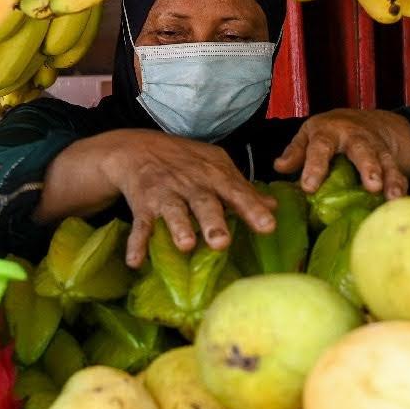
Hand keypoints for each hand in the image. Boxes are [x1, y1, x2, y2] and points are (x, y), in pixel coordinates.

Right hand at [98, 130, 276, 268]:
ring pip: (172, 212)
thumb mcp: (217, 167)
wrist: (138, 148)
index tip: (269, 226)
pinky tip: (136, 261)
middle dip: (212, 222)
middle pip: (203, 203)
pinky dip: (136, 243)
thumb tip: (273, 207)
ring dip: (178, 228)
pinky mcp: (142, 205)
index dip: (252, 209)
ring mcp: (165, 194)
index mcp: (213, 176)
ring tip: (186, 245)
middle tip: (222, 242)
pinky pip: (140, 226)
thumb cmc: (186, 161)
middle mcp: (191, 184)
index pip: (236, 192)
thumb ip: (242, 189)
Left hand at [273, 109, 409, 199]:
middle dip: (368, 167)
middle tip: (372, 186)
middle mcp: (355, 136)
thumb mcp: (309, 136)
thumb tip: (279, 167)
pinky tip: (400, 201)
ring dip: (391, 179)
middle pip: (362, 150)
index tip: (309, 187)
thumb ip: (296, 152)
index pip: (321, 147)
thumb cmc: (330, 133)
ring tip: (392, 197)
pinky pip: (398, 172)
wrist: (366, 120)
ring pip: (385, 161)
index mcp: (329, 132)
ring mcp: (375, 147)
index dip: (315, 167)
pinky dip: (400, 186)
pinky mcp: (390, 159)